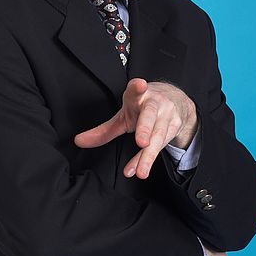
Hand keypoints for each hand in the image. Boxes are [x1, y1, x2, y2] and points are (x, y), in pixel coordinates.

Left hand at [74, 78, 197, 178]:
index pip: (137, 89)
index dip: (137, 87)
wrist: (176, 101)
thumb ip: (104, 130)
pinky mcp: (175, 127)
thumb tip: (79, 141)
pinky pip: (161, 146)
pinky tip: (139, 169)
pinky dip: (148, 159)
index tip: (140, 84)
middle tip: (142, 142)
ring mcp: (167, 114)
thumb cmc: (144, 108)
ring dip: (148, 155)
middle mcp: (155, 102)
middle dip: (146, 129)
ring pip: (158, 137)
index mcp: (138, 95)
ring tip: (140, 171)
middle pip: (150, 116)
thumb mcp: (124, 116)